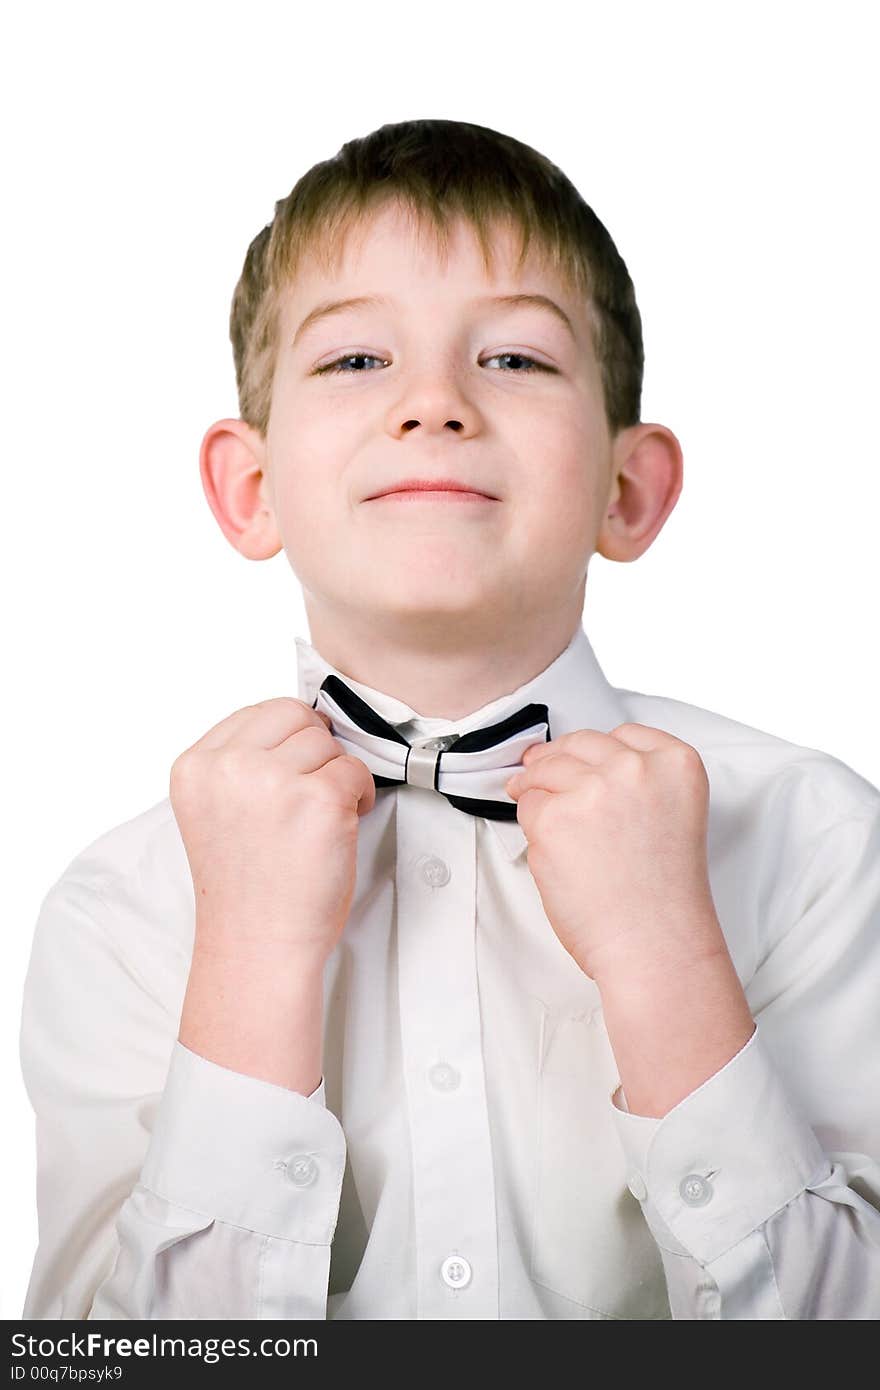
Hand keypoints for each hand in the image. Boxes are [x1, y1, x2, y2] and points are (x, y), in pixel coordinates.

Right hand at [169, 698, 374, 962]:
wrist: (257, 945)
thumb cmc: (245, 889)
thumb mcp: (214, 810)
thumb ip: (237, 765)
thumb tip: (295, 726)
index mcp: (196, 767)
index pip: (256, 713)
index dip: (286, 739)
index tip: (292, 768)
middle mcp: (229, 768)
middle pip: (295, 717)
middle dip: (313, 752)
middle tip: (309, 794)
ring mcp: (274, 781)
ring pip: (328, 743)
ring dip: (335, 775)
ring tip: (318, 818)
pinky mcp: (320, 799)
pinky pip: (356, 771)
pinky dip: (360, 796)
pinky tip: (339, 827)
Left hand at [506, 723, 721, 984]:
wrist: (656, 946)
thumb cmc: (664, 898)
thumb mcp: (672, 817)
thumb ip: (639, 786)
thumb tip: (578, 767)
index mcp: (677, 764)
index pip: (626, 734)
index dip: (599, 750)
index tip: (586, 763)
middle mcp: (637, 768)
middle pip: (580, 744)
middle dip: (557, 759)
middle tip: (539, 772)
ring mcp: (593, 789)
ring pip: (546, 770)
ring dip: (535, 786)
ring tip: (538, 808)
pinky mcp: (554, 816)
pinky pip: (528, 806)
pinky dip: (531, 825)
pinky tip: (549, 849)